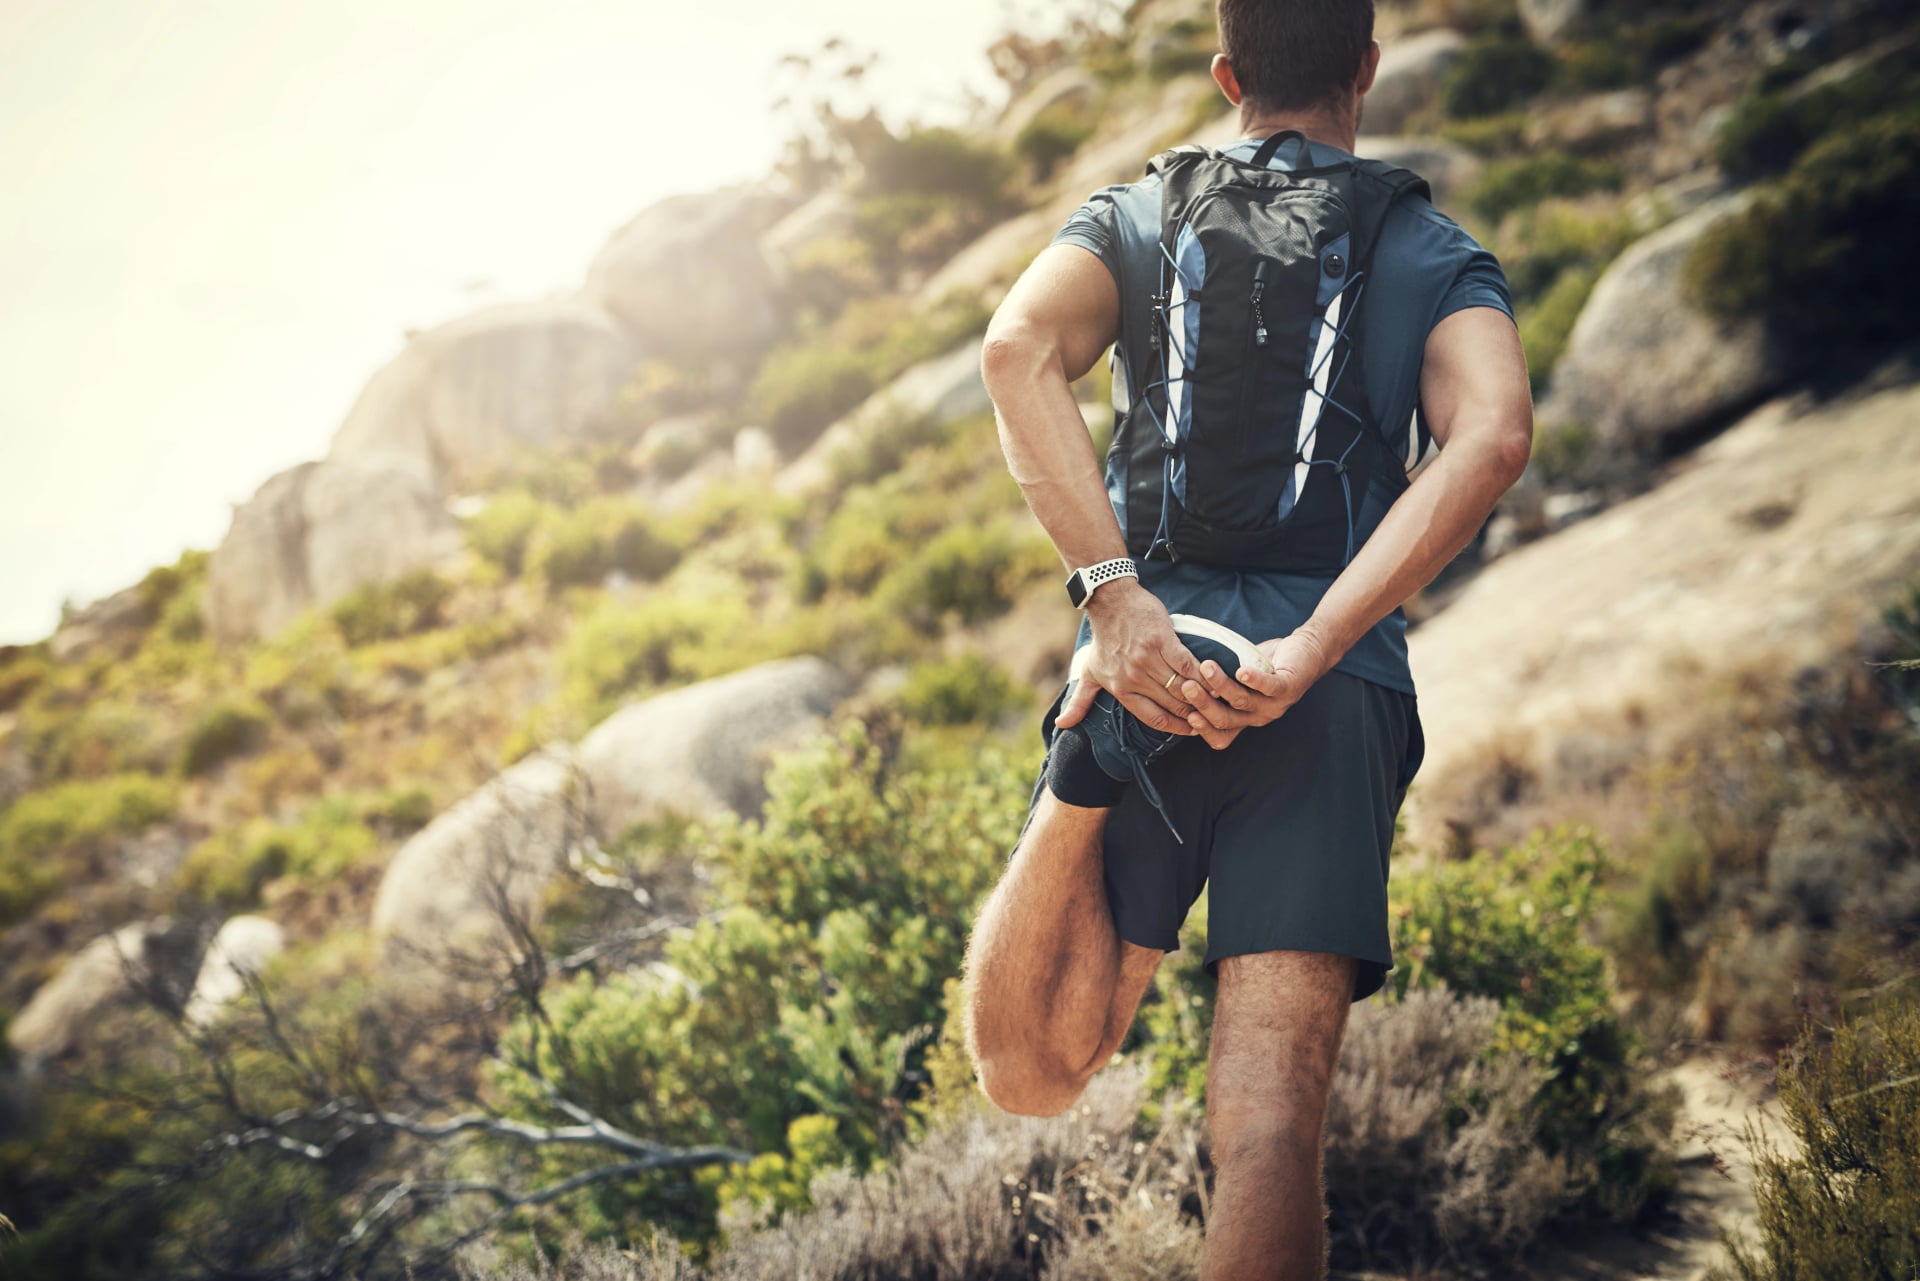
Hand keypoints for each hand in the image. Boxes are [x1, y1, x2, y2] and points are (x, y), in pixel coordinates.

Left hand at [1054, 580, 1213, 741]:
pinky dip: (1202, 675)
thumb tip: (1062, 724)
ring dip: (1202, 697)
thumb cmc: (1103, 639)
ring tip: (1220, 702)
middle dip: (1195, 714)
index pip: (1153, 718)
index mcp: (1120, 689)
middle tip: (1214, 717)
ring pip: (1182, 687)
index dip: (1177, 727)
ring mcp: (1148, 659)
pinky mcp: (1163, 640)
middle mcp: (1134, 677)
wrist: (1112, 602)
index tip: (1194, 729)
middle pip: (1172, 705)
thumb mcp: (1089, 672)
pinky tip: (1215, 681)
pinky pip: (1188, 665)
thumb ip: (1079, 701)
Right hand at [1178, 627, 1331, 737]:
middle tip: (1185, 686)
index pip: (1220, 737)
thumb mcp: (1238, 678)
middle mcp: (1257, 717)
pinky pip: (1269, 687)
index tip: (1182, 712)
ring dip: (1221, 684)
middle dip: (1203, 703)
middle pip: (1225, 720)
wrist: (1306, 652)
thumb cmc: (1266, 664)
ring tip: (1206, 666)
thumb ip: (1216, 685)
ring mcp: (1274, 705)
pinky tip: (1241, 671)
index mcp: (1244, 719)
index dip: (1202, 729)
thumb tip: (1180, 678)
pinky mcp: (1289, 687)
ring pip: (1242, 701)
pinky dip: (1254, 679)